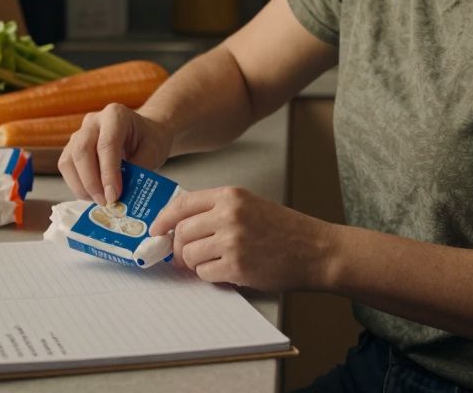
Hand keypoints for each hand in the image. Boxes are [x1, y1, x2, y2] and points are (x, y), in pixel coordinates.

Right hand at [58, 104, 174, 206]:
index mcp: (115, 115)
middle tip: (105, 202)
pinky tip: (92, 194)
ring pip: (69, 160)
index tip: (114, 196)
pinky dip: (77, 185)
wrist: (142, 132)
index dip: (108, 172)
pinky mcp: (72, 147)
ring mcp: (79, 133)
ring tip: (100, 200)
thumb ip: (138, 170)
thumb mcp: (153, 152)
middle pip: (82, 151)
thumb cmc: (148, 140)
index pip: (107, 144)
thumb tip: (122, 196)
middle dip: (91, 181)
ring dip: (81, 186)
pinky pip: (66, 167)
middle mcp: (93, 121)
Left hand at [149, 187, 338, 292]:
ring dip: (195, 263)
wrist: (315, 250)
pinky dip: (210, 275)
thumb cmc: (285, 229)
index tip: (157, 230)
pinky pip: (205, 273)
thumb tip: (180, 225)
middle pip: (182, 232)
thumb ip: (216, 210)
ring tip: (212, 263)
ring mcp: (232, 241)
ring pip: (190, 254)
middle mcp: (229, 215)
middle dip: (177, 248)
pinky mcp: (237, 266)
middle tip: (181, 255)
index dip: (163, 219)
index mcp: (230, 196)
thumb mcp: (250, 205)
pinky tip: (225, 271)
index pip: (182, 204)